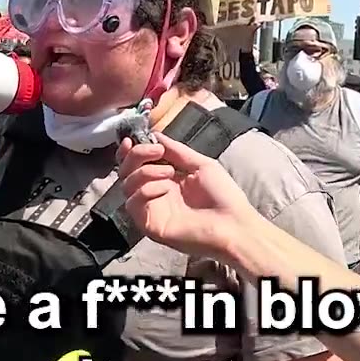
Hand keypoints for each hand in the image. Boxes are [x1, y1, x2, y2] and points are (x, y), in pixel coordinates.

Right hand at [118, 132, 261, 267]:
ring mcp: (151, 209)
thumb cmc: (223, 196)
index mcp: (166, 179)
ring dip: (145, 171)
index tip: (131, 139)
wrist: (233, 225)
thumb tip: (154, 135)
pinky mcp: (149, 225)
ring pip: (127, 185)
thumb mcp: (200, 165)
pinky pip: (133, 203)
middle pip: (127, 171)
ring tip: (170, 172)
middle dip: (136, 155)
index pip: (137, 163)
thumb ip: (176, 151)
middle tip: (156, 152)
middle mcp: (155, 193)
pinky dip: (146, 190)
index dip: (130, 151)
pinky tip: (165, 189)